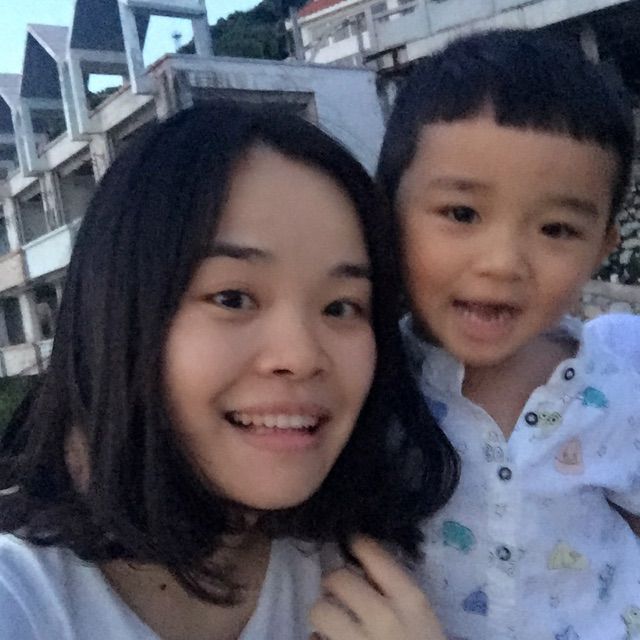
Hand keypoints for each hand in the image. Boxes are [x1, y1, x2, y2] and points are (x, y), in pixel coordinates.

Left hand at [309, 536, 444, 639]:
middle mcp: (384, 617)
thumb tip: (361, 564)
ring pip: (319, 610)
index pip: (372, 553)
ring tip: (333, 625)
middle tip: (339, 593)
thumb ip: (395, 591)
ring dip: (323, 615)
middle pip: (337, 578)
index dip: (356, 544)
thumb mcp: (422, 619)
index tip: (351, 544)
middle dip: (334, 584)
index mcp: (410, 601)